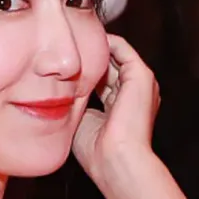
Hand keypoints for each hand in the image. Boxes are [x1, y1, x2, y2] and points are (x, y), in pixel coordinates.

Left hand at [72, 35, 160, 193]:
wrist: (116, 160)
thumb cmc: (98, 153)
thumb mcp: (81, 123)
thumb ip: (75, 103)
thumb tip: (57, 90)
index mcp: (121, 109)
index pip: (103, 83)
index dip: (83, 73)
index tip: (61, 67)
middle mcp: (132, 95)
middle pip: (109, 67)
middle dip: (87, 57)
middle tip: (64, 47)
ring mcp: (139, 84)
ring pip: (115, 55)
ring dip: (94, 46)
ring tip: (71, 38)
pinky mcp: (141, 75)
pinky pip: (122, 48)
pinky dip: (104, 41)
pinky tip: (83, 40)